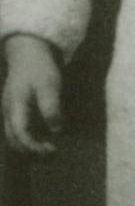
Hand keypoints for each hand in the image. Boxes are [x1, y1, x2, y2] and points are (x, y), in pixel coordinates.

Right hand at [2, 34, 63, 153]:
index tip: (52, 150)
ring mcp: (8, 110)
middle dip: (31, 151)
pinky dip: (26, 138)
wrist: (27, 53)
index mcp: (16, 105)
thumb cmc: (40, 68)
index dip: (34, 146)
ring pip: (12, 136)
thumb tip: (56, 130)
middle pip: (13, 139)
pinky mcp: (12, 110)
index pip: (20, 133)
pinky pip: (15, 130)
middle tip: (52, 153)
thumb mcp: (50, 85)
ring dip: (28, 146)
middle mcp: (8, 111)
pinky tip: (42, 138)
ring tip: (48, 148)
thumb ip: (51, 107)